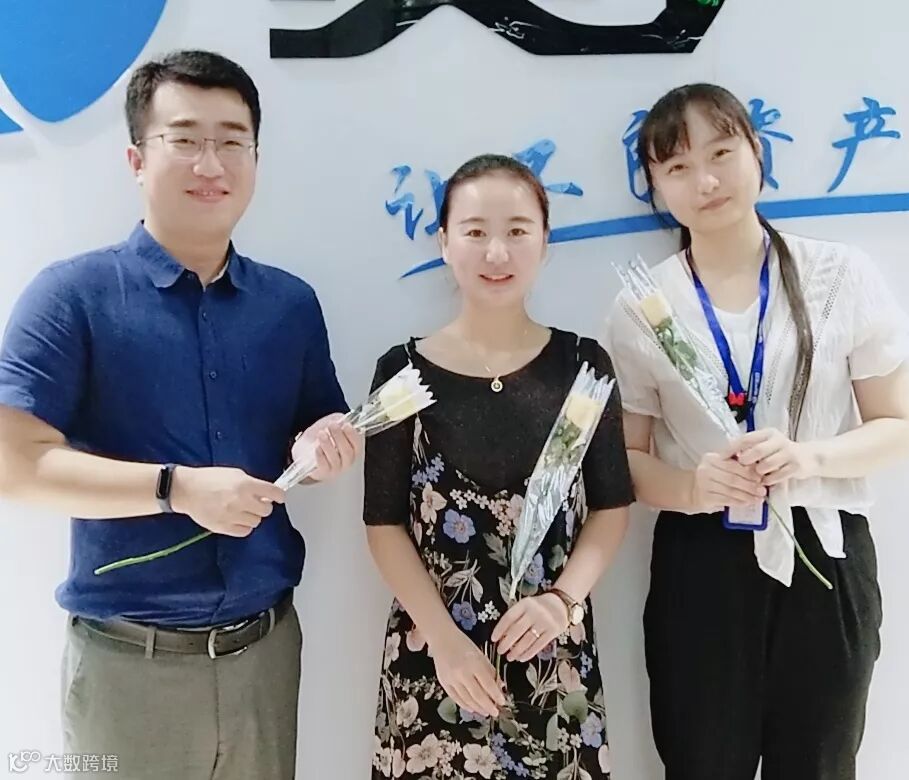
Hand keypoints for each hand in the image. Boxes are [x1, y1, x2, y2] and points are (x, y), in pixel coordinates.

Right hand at [171, 466, 285, 537]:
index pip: (274, 493)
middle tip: (255, 502)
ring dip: (252, 516)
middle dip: (263, 506)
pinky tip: (237, 518)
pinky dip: (244, 526)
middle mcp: (241, 501)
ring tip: (242, 510)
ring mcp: (232, 515)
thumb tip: (267, 494)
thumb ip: (253, 484)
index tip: (278, 497)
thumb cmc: (209, 479)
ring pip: (256, 522)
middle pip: (266, 510)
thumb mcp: (235, 474)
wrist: (187, 490)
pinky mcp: (223, 527)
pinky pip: (244, 531)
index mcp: (245, 485)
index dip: (278, 495)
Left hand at [291, 413, 361, 482]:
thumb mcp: (332, 428)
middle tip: (332, 426)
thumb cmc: (323, 441)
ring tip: (321, 433)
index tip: (346, 425)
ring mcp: (335, 469)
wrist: (307, 453)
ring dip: (328, 445)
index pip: (357, 445)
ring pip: (335, 459)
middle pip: (347, 452)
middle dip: (339, 437)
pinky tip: (317, 447)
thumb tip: (342, 419)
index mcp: (352, 450)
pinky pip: (323, 466)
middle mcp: (346, 461)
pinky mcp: (323, 473)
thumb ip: (339, 423)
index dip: (352, 435)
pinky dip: (320, 456)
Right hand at [429, 625, 505, 717]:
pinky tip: (472, 708)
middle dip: (488, 706)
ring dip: (477, 708)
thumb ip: (490, 670)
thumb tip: (499, 686)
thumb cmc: (462, 643)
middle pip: (477, 695)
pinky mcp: (443, 682)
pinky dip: (465, 705)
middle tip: (495, 712)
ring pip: (466, 699)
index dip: (496, 695)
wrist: (441, 637)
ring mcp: (451, 679)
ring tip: (485, 712)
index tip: (502, 702)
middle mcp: (462, 672)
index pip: (488, 684)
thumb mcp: (480, 653)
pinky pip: (455, 698)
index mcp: (474, 663)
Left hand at [492, 593, 567, 662]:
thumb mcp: (526, 605)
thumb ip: (516, 617)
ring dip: (516, 650)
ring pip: (527, 639)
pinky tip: (522, 658)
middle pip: (517, 630)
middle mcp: (534, 612)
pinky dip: (529, 653)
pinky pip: (538, 645)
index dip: (499, 629)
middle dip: (506, 642)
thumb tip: (503, 635)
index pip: (509, 617)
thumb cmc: (539, 606)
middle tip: (500, 651)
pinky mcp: (553, 631)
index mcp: (525, 604)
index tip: (493, 638)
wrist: (562, 603)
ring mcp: (544, 622)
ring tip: (510, 657)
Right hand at [691, 451, 765, 511]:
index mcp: (712, 458)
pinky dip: (739, 502)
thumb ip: (736, 465)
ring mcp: (703, 484)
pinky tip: (747, 503)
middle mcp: (705, 469)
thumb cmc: (712, 477)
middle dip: (750, 485)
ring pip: (730, 490)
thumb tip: (758, 470)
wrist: (692, 490)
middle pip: (732, 478)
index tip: (761, 478)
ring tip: (758, 498)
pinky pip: (726, 500)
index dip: (748, 472)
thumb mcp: (721, 466)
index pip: (733, 465)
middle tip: (762, 490)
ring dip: (747, 495)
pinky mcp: (705, 497)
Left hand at [731, 428, 818, 486]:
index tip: (721, 457)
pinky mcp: (796, 466)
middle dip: (746, 461)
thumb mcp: (767, 445)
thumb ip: (750, 448)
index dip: (732, 448)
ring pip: (766, 465)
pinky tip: (767, 481)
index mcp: (768, 433)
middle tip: (742, 467)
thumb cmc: (781, 452)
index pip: (746, 438)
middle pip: (756, 451)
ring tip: (756, 475)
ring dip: (758, 473)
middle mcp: (779, 440)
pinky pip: (776, 476)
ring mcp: (789, 453)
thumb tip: (726, 456)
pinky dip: (768, 480)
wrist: (810, 457)